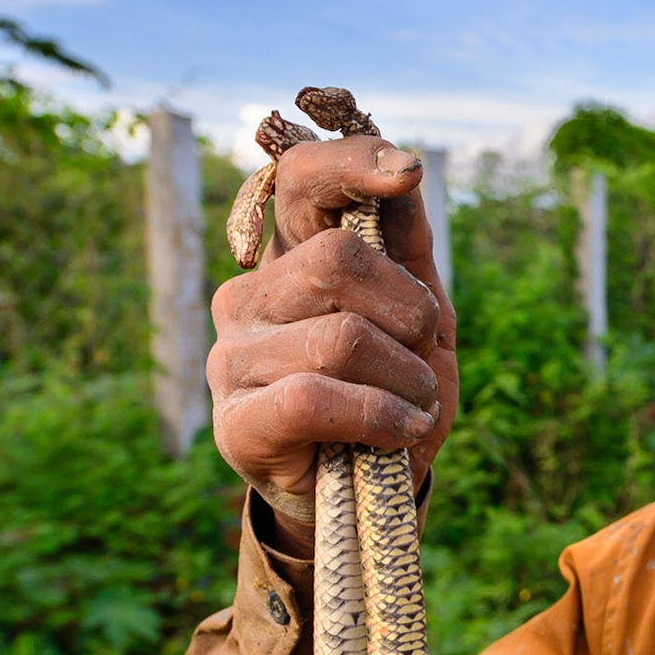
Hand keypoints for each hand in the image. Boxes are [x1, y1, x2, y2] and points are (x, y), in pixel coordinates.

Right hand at [208, 134, 456, 556]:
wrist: (373, 488)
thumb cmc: (392, 388)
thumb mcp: (418, 314)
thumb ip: (406, 245)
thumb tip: (401, 171)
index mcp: (289, 259)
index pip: (300, 183)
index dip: (348, 166)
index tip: (403, 170)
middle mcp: (249, 296)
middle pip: (337, 259)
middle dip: (408, 311)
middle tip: (421, 354)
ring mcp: (233, 358)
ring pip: (340, 336)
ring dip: (407, 377)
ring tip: (416, 404)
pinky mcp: (236, 421)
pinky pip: (316, 396)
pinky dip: (381, 413)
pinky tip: (404, 430)